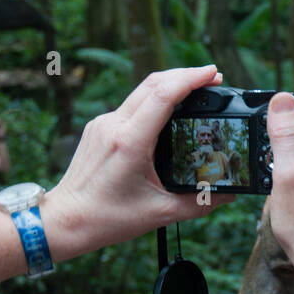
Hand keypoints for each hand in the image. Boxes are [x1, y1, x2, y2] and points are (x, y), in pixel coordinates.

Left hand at [41, 65, 234, 259]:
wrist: (64, 220)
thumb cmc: (106, 218)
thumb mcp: (160, 213)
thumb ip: (199, 203)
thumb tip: (229, 195)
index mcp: (130, 142)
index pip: (163, 94)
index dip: (191, 78)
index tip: (213, 73)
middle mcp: (114, 125)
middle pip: (153, 83)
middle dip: (186, 75)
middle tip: (212, 78)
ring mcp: (103, 123)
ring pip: (141, 90)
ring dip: (170, 84)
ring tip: (196, 89)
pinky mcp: (99, 127)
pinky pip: (131, 104)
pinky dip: (154, 99)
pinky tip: (169, 110)